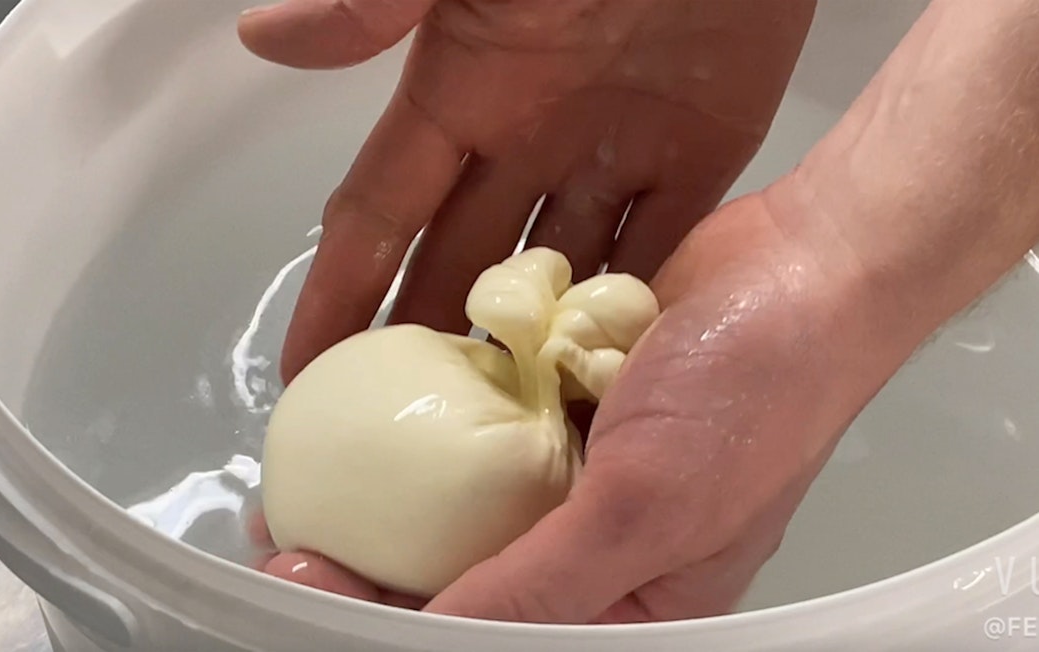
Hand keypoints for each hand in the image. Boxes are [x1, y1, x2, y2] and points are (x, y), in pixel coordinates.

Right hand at [238, 0, 815, 381]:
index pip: (379, 216)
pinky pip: (655, 250)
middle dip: (426, 342)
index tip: (305, 369)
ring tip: (499, 429)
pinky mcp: (697, 159)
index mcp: (461, 94)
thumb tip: (261, 38)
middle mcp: (527, 139)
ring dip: (529, 345)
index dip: (337, 292)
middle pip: (461, 264)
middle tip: (399, 428)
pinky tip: (607, 373)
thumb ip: (371, 3)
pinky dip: (631, 309)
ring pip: (557, 275)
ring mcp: (612, 154)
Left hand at [247, 186, 897, 621]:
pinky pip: (493, 415)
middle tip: (293, 531)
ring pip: (471, 489)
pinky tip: (380, 409)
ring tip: (319, 473)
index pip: (495, 626)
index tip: (311, 582)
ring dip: (399, 483)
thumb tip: (437, 630)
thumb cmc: (754, 398)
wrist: (810, 266)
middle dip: (380, 555)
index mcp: (632, 597)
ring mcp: (584, 461)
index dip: (398, 614)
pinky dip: (444, 415)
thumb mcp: (647, 510)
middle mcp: (601, 538)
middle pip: (469, 563)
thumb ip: (541, 584)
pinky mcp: (575, 396)